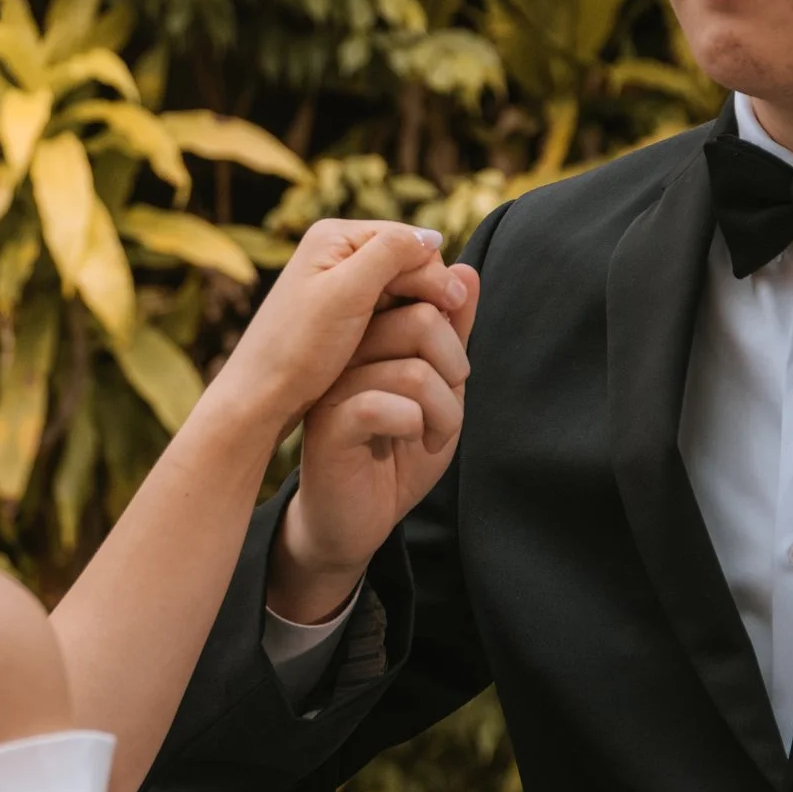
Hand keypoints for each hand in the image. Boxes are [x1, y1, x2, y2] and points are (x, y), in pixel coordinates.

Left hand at [206, 219, 468, 444]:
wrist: (259, 397)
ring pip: (397, 287)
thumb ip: (389, 255)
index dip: (433, 270)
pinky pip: (384, 309)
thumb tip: (434, 237)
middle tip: (449, 324)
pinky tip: (408, 347)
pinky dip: (400, 324)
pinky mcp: (339, 313)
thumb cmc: (299, 347)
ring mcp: (336, 283)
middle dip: (427, 289)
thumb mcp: (347, 294)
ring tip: (434, 339)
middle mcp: (335, 253)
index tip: (454, 305)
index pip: (404, 240)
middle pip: (403, 261)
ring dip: (417, 309)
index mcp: (334, 236)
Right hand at [269, 266, 480, 623]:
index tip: (455, 372)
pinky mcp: (327, 425)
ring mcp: (332, 386)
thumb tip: (465, 272)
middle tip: (451, 406)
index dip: (452, 326)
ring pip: (412, 368)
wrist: (357, 519)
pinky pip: (387, 405)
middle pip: (419, 320)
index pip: (420, 294)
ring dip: (445, 409)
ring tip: (436, 432)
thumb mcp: (440, 388)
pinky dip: (418, 426)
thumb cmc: (397, 452)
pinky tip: (414, 442)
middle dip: (455, 367)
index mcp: (368, 333)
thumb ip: (451, 334)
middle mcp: (345, 351)